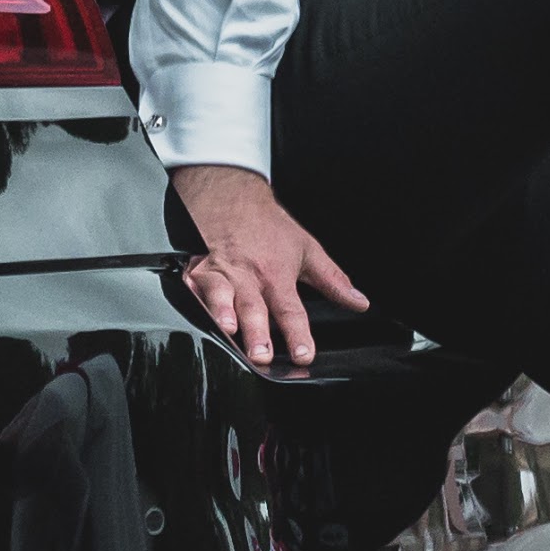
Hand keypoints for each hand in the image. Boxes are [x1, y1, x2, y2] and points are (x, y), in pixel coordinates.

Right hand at [171, 163, 366, 369]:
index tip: (303, 355)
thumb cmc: (270, 228)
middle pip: (253, 307)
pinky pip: (189, 287)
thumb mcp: (308, 251)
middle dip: (256, 332)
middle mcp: (248, 275)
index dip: (297, 335)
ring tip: (227, 330)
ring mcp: (219, 273)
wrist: (232, 195)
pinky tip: (191, 314)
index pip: (290, 310)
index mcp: (276, 274)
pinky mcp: (194, 271)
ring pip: (219, 296)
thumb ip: (333, 281)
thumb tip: (359, 303)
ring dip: (222, 313)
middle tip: (261, 355)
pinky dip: (190, 300)